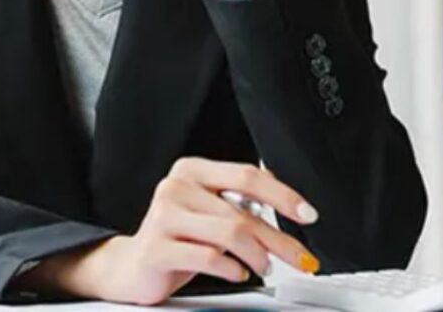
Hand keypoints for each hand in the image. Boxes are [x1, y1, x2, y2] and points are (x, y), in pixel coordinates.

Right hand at [16, 158, 320, 305]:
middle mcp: (175, 187)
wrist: (133, 266)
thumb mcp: (209, 212)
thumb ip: (239, 202)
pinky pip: (209, 257)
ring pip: (229, 234)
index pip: (246, 176)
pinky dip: (233, 269)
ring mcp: (162, 216)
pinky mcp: (157, 247)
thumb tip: (290, 204)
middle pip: (242, 212)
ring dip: (258, 256)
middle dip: (280, 240)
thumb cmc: (177, 238)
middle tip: (302, 258)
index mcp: (190, 170)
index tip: (308, 215)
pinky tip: (238, 273)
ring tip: (264, 267)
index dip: (283, 196)